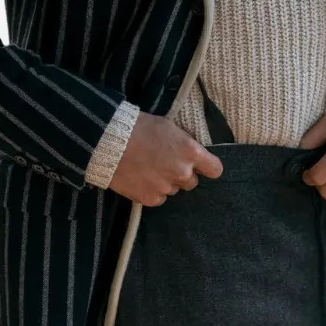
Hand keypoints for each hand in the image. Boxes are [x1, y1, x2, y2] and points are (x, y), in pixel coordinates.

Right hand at [108, 112, 223, 206]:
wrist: (110, 142)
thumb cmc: (140, 128)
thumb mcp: (169, 127)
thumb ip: (184, 143)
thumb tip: (190, 153)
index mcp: (190, 152)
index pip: (215, 169)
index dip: (208, 168)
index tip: (201, 166)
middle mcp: (182, 173)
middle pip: (192, 182)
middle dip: (182, 174)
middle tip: (165, 163)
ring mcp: (167, 187)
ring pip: (173, 189)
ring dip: (166, 182)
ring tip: (148, 168)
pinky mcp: (150, 198)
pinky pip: (158, 198)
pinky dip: (151, 190)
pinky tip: (140, 178)